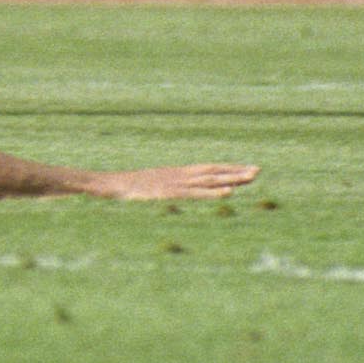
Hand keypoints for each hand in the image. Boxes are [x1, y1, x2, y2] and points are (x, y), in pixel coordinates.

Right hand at [95, 163, 259, 200]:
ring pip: (208, 179)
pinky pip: (195, 193)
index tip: (245, 168)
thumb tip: (158, 191)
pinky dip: (212, 192)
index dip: (226, 168)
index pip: (206, 169)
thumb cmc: (120, 189)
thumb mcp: (143, 188)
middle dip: (235, 171)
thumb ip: (158, 189)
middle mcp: (177, 176)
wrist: (105, 186)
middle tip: (258, 170)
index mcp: (173, 174)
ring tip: (252, 177)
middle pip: (211, 172)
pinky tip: (229, 193)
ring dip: (231, 178)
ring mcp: (173, 184)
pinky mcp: (168, 193)